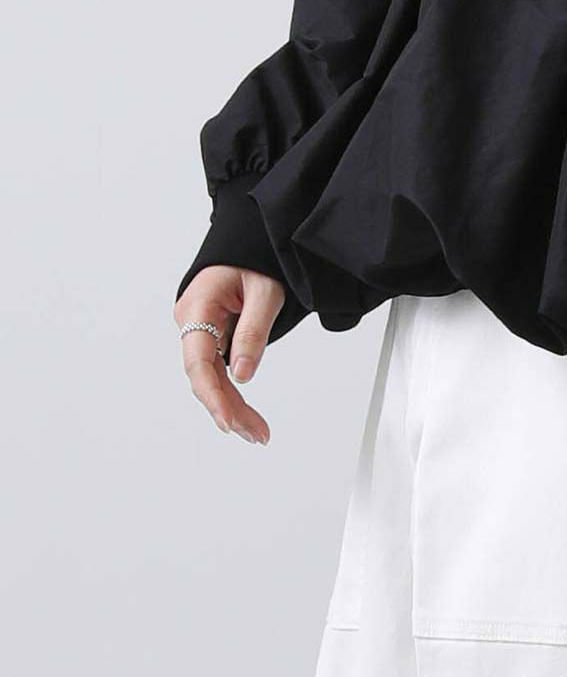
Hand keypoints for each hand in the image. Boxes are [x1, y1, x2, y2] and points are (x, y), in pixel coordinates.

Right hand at [174, 265, 284, 444]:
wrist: (253, 240)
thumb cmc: (258, 258)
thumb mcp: (265, 290)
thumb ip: (253, 330)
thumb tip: (243, 376)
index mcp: (197, 305)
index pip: (198, 360)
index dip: (212, 395)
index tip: (228, 422)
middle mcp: (190, 320)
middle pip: (205, 375)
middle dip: (229, 408)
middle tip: (257, 435)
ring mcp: (198, 328)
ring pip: (211, 376)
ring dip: (232, 405)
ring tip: (257, 433)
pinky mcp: (210, 334)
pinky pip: (218, 367)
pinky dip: (232, 390)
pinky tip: (245, 414)